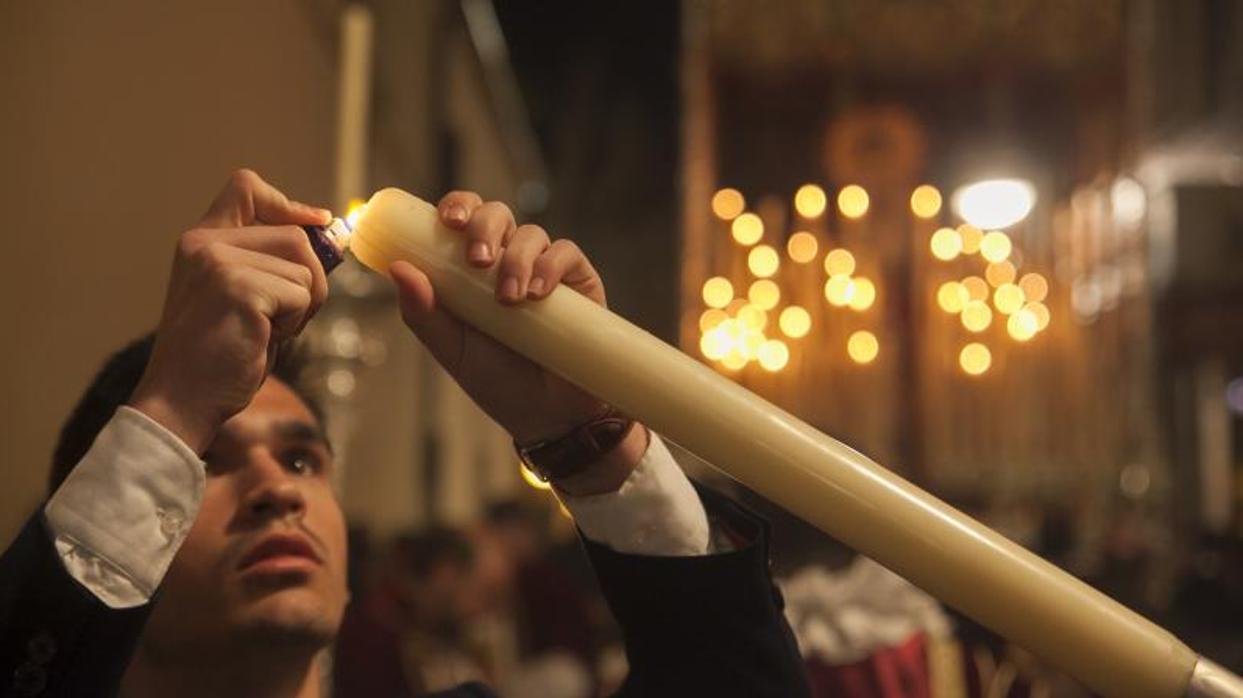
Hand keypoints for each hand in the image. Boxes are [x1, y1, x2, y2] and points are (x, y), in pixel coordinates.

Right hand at [129, 169, 330, 453]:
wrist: (182, 400)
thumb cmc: (219, 355)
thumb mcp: (239, 295)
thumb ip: (266, 262)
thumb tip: (324, 233)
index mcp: (200, 240)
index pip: (247, 187)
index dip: (290, 204)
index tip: (317, 223)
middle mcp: (204, 243)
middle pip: (296, 236)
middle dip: (310, 280)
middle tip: (284, 317)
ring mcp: (219, 263)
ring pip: (305, 268)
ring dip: (304, 305)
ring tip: (267, 329)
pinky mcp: (237, 287)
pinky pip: (300, 295)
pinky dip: (295, 323)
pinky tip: (262, 339)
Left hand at [390, 192, 646, 494]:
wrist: (549, 416)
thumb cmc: (498, 381)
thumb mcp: (453, 349)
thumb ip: (423, 313)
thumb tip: (398, 269)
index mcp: (472, 269)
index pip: (464, 219)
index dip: (457, 206)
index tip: (448, 221)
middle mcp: (509, 260)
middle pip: (497, 215)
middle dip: (485, 227)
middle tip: (478, 259)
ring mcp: (545, 269)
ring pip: (531, 234)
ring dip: (516, 258)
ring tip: (509, 298)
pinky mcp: (579, 283)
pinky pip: (566, 254)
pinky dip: (551, 265)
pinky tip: (538, 293)